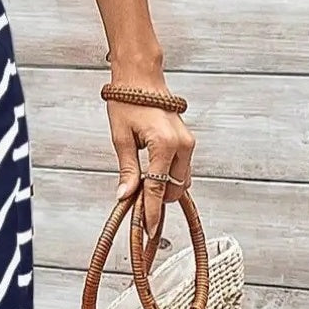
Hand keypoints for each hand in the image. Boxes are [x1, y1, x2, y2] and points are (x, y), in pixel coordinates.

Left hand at [106, 88, 196, 240]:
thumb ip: (127, 169)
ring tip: (142, 189)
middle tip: (137, 207)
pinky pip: (182, 169)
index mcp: (163, 144)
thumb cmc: (128, 101)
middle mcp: (182, 145)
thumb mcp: (121, 137)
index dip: (152, 212)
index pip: (157, 188)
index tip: (150, 230)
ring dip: (165, 189)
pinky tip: (153, 176)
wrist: (142, 78)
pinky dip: (169, 177)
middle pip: (175, 189)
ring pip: (182, 181)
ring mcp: (188, 143)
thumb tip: (125, 195)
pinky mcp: (188, 142)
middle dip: (158, 201)